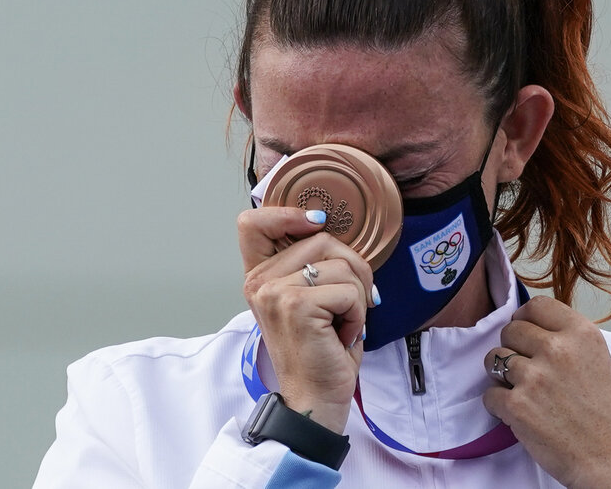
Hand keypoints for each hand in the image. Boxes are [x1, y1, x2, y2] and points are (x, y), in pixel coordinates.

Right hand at [238, 207, 376, 433]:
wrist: (316, 397)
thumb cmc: (321, 349)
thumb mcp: (312, 298)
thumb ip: (311, 262)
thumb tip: (329, 225)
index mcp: (260, 276)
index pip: (253, 222)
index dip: (288, 213)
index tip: (316, 222)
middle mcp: (260, 281)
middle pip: (322, 238)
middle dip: (353, 269)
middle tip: (347, 305)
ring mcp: (274, 292)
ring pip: (343, 265)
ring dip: (357, 297)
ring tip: (340, 324)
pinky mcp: (296, 305)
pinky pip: (350, 290)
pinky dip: (358, 314)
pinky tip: (341, 335)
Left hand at [482, 296, 610, 488]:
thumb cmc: (608, 415)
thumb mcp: (597, 358)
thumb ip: (566, 339)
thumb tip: (530, 327)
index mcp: (581, 333)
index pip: (536, 305)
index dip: (525, 319)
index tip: (525, 333)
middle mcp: (557, 349)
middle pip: (510, 330)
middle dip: (512, 348)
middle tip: (525, 369)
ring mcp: (534, 377)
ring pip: (493, 359)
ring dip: (501, 376)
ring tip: (521, 391)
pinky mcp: (517, 406)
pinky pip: (489, 394)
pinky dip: (498, 406)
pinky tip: (518, 413)